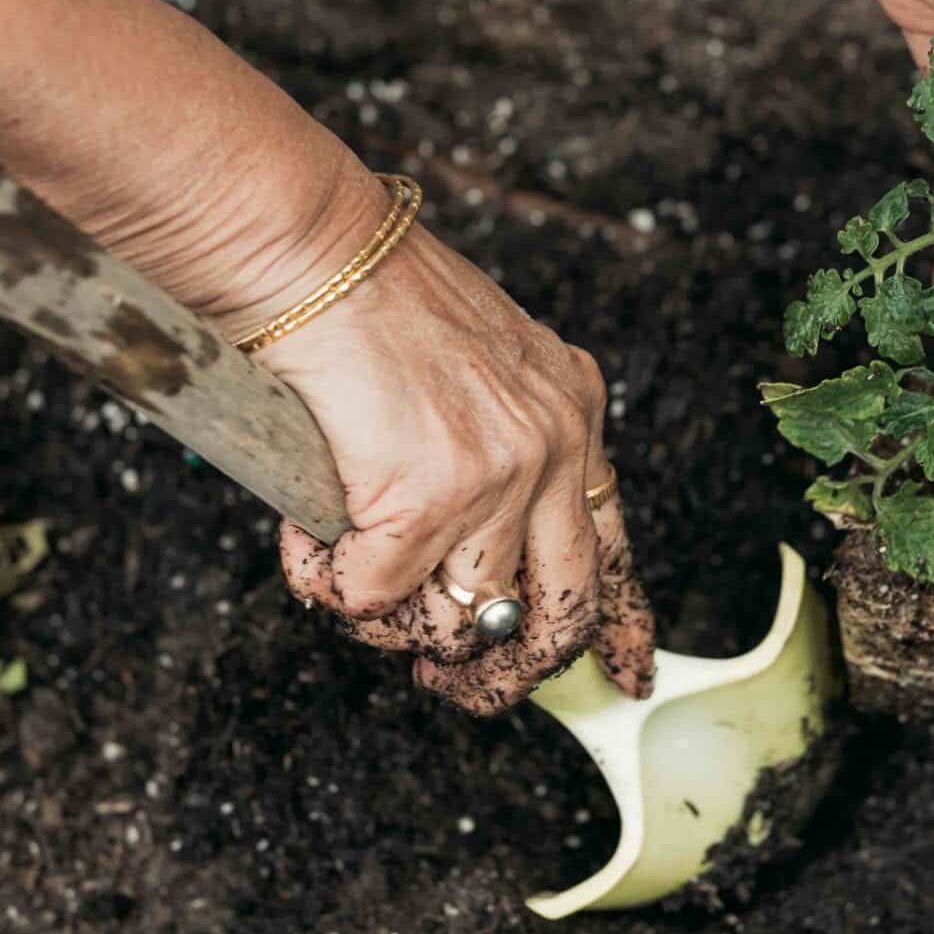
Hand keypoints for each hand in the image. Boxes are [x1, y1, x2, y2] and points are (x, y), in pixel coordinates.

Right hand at [212, 200, 655, 715]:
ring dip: (389, 623)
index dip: (620, 626)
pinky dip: (326, 585)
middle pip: (559, 611)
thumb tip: (469, 556)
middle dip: (503, 673)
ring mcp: (499, 471)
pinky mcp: (428, 493)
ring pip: (456, 621)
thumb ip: (495, 442)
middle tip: (447, 686)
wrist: (307, 247)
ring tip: (344, 576)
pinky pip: (373, 598)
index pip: (614, 544)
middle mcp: (554, 442)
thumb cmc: (361, 293)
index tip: (629, 679)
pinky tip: (305, 541)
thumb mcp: (473, 363)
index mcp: (572, 408)